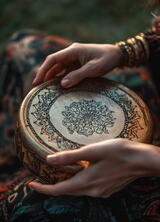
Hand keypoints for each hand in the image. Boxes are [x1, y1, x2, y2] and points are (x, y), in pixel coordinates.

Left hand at [29, 139, 150, 197]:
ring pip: (77, 190)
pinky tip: (79, 173)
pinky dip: (78, 183)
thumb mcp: (93, 150)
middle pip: (66, 192)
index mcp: (86, 182)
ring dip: (65, 184)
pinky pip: (87, 189)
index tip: (30, 184)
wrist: (142, 160)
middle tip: (41, 178)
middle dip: (52, 186)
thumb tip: (49, 160)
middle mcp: (92, 191)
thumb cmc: (119, 152)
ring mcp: (101, 192)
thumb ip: (70, 156)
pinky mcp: (107, 189)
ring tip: (57, 174)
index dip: (43, 188)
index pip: (58, 190)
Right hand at [33, 43, 122, 87]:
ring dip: (51, 78)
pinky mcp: (77, 65)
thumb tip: (62, 84)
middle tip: (37, 88)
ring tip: (44, 89)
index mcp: (73, 51)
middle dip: (44, 75)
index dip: (43, 70)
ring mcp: (73, 59)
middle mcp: (70, 54)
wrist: (116, 55)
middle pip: (53, 64)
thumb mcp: (93, 68)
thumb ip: (78, 75)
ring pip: (58, 69)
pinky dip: (61, 79)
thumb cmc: (106, 59)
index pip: (53, 60)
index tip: (37, 81)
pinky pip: (66, 72)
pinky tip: (57, 87)